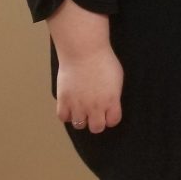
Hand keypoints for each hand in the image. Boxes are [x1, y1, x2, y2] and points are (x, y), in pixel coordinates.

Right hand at [47, 0, 122, 133]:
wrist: (84, 51)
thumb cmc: (103, 60)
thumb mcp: (117, 78)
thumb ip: (113, 95)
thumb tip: (110, 104)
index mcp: (111, 100)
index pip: (113, 121)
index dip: (111, 118)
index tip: (109, 113)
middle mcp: (95, 106)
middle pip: (97, 128)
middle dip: (97, 121)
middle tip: (95, 113)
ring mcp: (78, 105)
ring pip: (79, 125)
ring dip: (81, 118)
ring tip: (82, 108)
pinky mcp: (64, 100)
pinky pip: (64, 118)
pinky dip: (67, 114)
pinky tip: (70, 105)